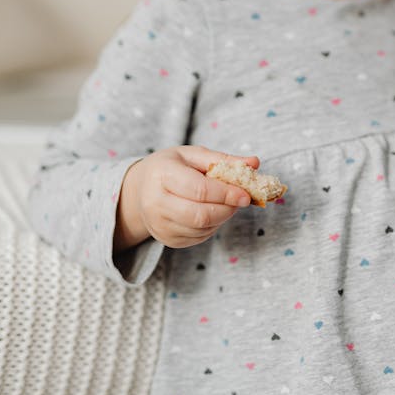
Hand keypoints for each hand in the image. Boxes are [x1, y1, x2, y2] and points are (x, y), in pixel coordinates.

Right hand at [113, 144, 258, 252]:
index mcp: (162, 174)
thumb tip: (254, 163)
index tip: (246, 194)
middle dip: (227, 209)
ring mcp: (158, 225)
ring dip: (222, 218)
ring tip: (225, 203)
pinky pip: (198, 238)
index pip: (199, 190)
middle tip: (241, 200)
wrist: (140, 188)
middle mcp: (155, 202)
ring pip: (201, 229)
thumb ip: (224, 159)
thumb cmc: (171, 168)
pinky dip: (213, 226)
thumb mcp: (193, 155)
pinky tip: (211, 213)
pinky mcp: (166, 239)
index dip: (226, 193)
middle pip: (200, 215)